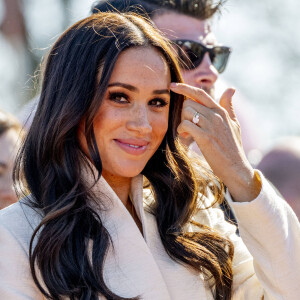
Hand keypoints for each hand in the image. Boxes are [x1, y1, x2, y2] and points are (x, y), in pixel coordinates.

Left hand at [170, 83, 260, 201]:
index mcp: (220, 110)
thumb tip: (231, 88)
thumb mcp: (234, 123)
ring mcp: (210, 125)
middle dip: (183, 114)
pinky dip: (181, 130)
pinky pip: (185, 124)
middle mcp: (215, 115)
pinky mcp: (205, 137)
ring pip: (186, 112)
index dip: (184, 87)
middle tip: (187, 126)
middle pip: (188, 103)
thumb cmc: (233, 146)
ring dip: (182, 122)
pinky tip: (185, 136)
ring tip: (187, 132)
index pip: (199, 93)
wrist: (236, 167)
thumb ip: (228, 106)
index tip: (172, 86)